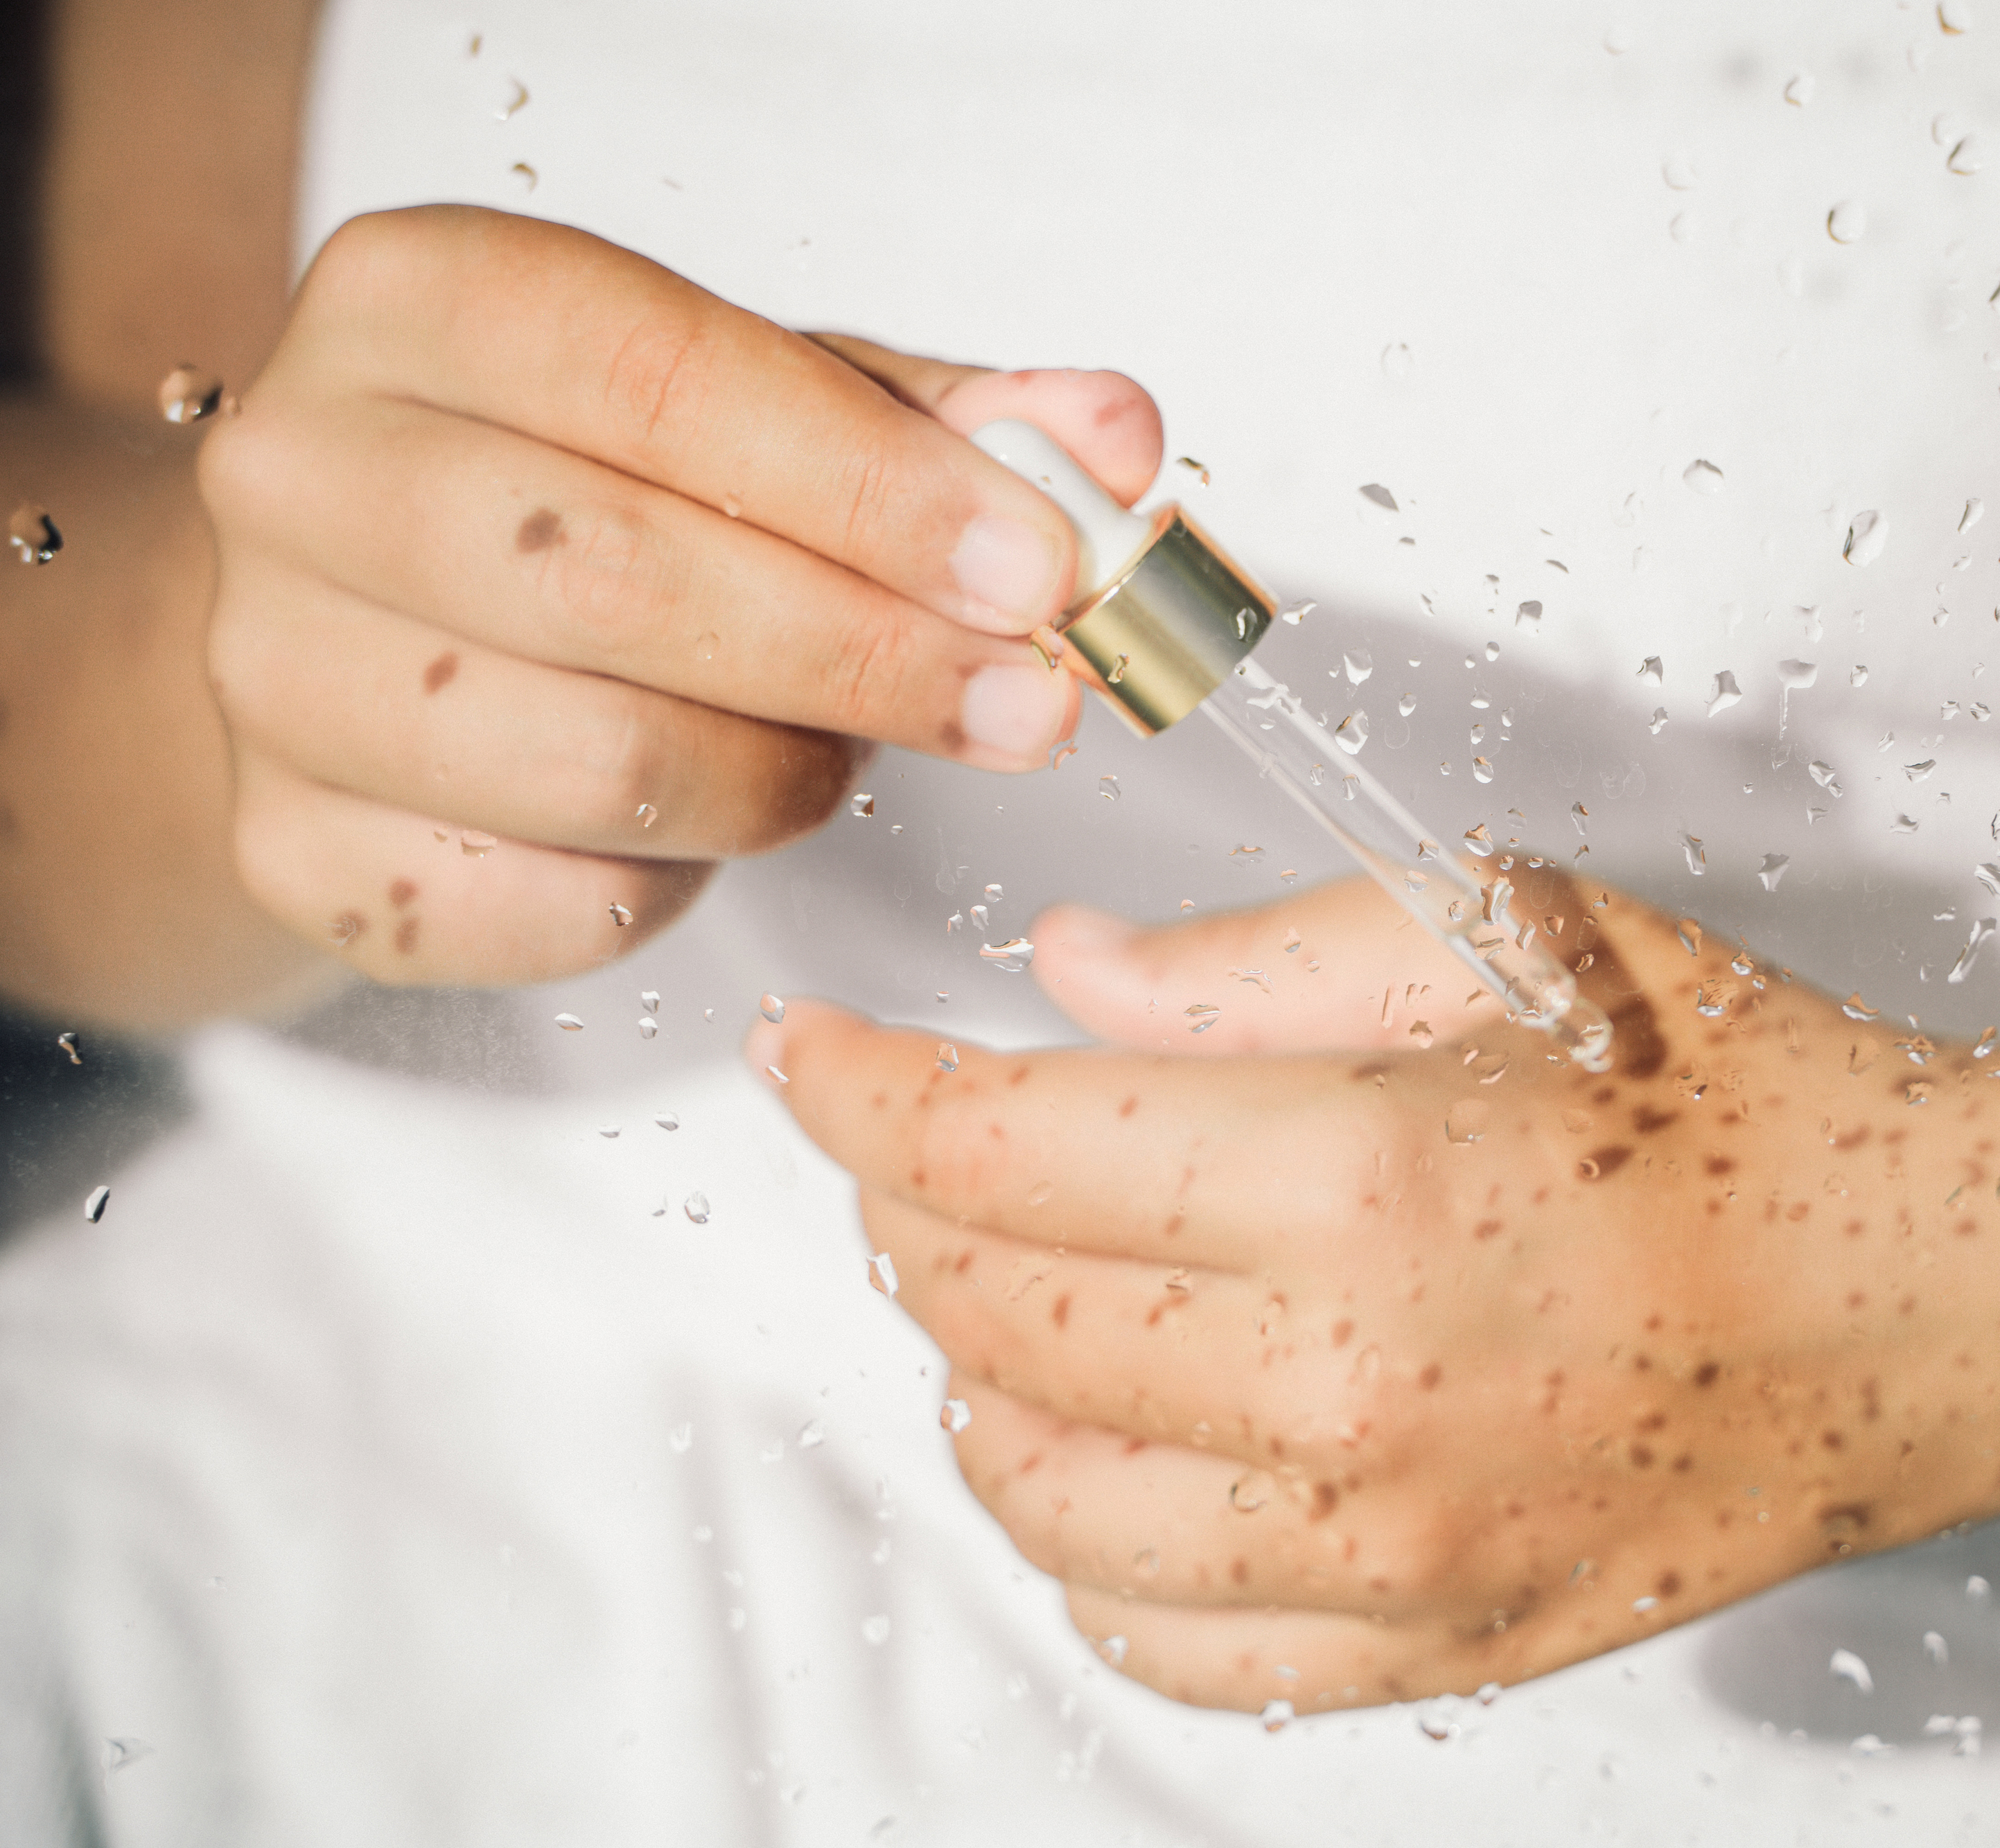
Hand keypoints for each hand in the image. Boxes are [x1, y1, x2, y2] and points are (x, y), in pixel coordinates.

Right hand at [196, 206, 1160, 982]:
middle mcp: (306, 470)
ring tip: (837, 749)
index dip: (878, 489)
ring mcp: (274, 670)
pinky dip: (678, 880)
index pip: (666, 379)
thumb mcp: (771, 408)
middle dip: (870, 654)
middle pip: (620, 576)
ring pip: (602, 762)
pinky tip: (700, 819)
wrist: (370, 621)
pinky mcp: (295, 849)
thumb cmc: (590, 489)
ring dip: (782, 777)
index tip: (1041, 568)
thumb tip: (1110, 437)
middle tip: (1027, 703)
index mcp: (422, 300)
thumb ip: (942, 420)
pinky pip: (558, 905)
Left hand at [756, 874, 1999, 1711]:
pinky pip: (1166, 1648)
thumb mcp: (1512, 940)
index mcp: (1364, 1186)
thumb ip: (1259, 963)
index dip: (863, 1097)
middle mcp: (1349, 1396)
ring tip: (1014, 1297)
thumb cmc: (1746, 1101)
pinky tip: (1113, 1459)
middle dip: (915, 1215)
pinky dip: (1086, 1554)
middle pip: (995, 1325)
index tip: (811, 1063)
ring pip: (1045, 1500)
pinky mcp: (1434, 1647)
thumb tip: (1068, 979)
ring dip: (979, 1385)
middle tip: (931, 1145)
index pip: (1001, 1154)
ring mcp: (1388, 1554)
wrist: (1938, 1296)